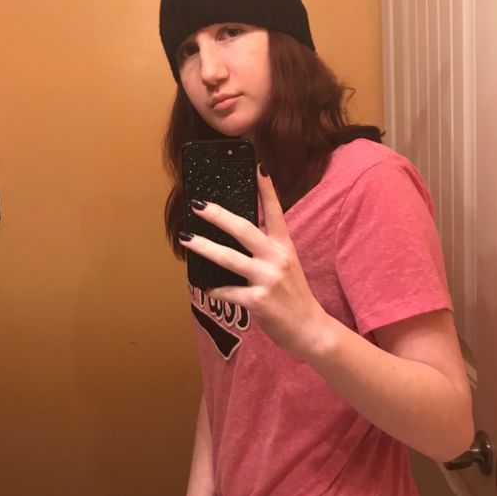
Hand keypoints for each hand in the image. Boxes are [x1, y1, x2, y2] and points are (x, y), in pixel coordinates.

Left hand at [179, 166, 328, 359]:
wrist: (310, 328)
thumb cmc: (292, 295)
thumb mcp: (286, 265)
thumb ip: (266, 249)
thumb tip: (235, 234)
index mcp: (284, 246)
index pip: (275, 211)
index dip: (266, 189)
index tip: (257, 167)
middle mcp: (277, 258)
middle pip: (243, 229)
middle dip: (218, 215)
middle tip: (198, 205)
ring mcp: (267, 279)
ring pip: (229, 258)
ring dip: (204, 247)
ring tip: (186, 239)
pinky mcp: (258, 301)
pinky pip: (227, 291)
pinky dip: (214, 289)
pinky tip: (204, 286)